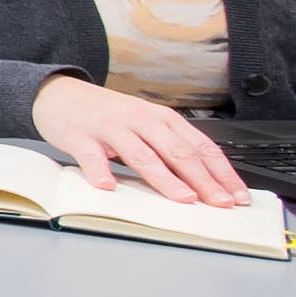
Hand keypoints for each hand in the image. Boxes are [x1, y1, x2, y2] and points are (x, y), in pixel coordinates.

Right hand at [28, 74, 242, 206]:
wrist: (58, 93)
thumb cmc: (106, 114)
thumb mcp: (143, 124)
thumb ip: (167, 147)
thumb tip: (201, 181)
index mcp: (161, 118)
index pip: (200, 146)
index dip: (221, 172)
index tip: (237, 195)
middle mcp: (140, 119)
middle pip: (178, 152)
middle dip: (203, 180)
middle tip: (220, 203)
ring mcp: (110, 127)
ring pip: (143, 155)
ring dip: (166, 179)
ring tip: (183, 198)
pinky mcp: (81, 136)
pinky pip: (92, 157)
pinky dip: (101, 172)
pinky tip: (108, 186)